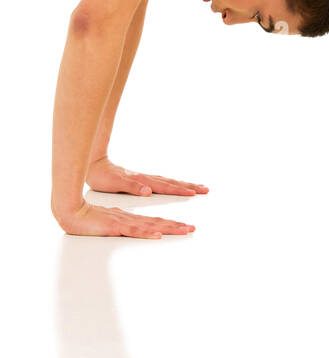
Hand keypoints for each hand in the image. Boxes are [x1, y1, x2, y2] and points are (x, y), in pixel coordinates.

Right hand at [54, 200, 194, 238]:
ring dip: (169, 228)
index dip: (171, 224)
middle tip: (193, 229)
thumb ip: (122, 224)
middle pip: (158, 222)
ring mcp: (124, 221)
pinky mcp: (115, 226)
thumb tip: (134, 227)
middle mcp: (130, 218)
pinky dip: (147, 233)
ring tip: (184, 230)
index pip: (155, 221)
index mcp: (130, 218)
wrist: (70, 211)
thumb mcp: (109, 221)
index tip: (185, 226)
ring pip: (151, 225)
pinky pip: (133, 231)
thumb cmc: (87, 217)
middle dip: (177, 226)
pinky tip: (158, 234)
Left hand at [86, 156, 207, 197]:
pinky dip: (171, 185)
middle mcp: (146, 179)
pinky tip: (175, 186)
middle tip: (205, 189)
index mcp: (143, 181)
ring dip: (183, 185)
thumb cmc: (102, 176)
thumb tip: (148, 191)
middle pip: (172, 183)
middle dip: (189, 186)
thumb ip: (133, 186)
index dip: (180, 190)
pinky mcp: (140, 180)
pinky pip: (161, 183)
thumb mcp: (116, 183)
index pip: (166, 186)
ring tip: (196, 187)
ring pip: (168, 182)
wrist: (94, 165)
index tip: (194, 193)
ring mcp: (144, 179)